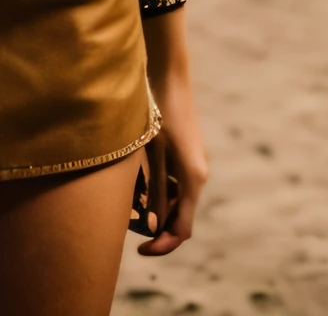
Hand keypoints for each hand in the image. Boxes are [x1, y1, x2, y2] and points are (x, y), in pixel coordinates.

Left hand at [138, 7, 208, 255]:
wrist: (168, 77)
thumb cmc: (158, 113)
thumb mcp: (153, 154)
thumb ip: (155, 191)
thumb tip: (153, 228)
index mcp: (193, 179)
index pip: (182, 229)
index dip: (163, 245)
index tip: (140, 250)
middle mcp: (198, 175)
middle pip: (180, 217)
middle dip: (156, 227)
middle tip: (129, 227)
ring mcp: (193, 165)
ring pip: (176, 201)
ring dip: (156, 209)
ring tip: (129, 205)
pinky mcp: (185, 155)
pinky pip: (174, 184)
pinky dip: (158, 191)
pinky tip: (137, 183)